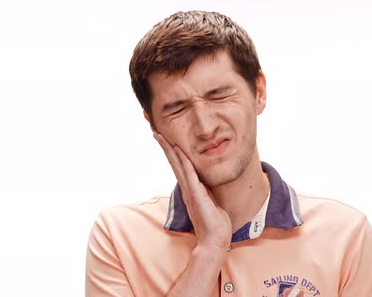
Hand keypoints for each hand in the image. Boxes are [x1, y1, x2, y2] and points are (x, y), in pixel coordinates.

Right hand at [154, 132, 231, 251]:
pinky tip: (180, 150)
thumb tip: (205, 186)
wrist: (215, 239)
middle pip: (173, 162)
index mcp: (190, 188)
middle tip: (155, 132)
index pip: (179, 166)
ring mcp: (190, 190)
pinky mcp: (196, 194)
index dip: (172, 152)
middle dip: (165, 146)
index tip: (166, 139)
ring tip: (161, 136)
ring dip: (170, 149)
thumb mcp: (210, 202)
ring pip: (178, 165)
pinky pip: (190, 174)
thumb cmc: (215, 223)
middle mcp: (187, 188)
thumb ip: (206, 192)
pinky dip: (184, 162)